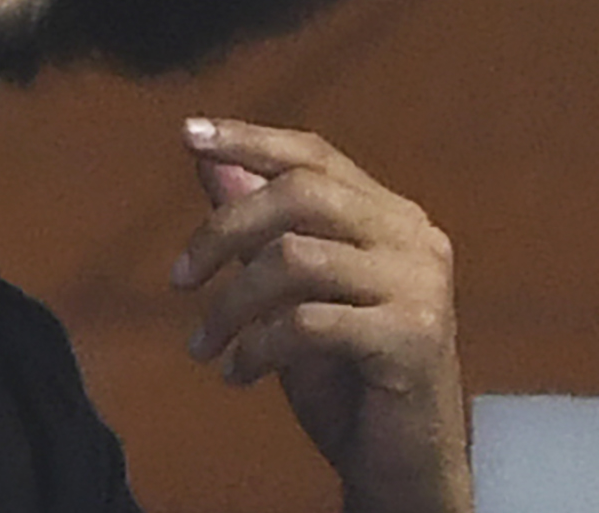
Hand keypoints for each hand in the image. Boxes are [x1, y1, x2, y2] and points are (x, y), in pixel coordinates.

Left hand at [168, 117, 472, 512]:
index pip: (313, 155)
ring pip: (295, 258)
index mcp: (389, 215)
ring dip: (231, 303)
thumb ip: (258, 226)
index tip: (188, 133)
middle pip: (300, 194)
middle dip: (224, 228)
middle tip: (178, 277)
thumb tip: (209, 161)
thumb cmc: (345, 374)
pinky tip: (237, 374)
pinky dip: (257, 347)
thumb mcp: (289, 293)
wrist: (403, 465)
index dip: (249, 139)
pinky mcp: (413, 337)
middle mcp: (413, 237)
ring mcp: (419, 285)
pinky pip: (308, 323)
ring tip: (204, 344)